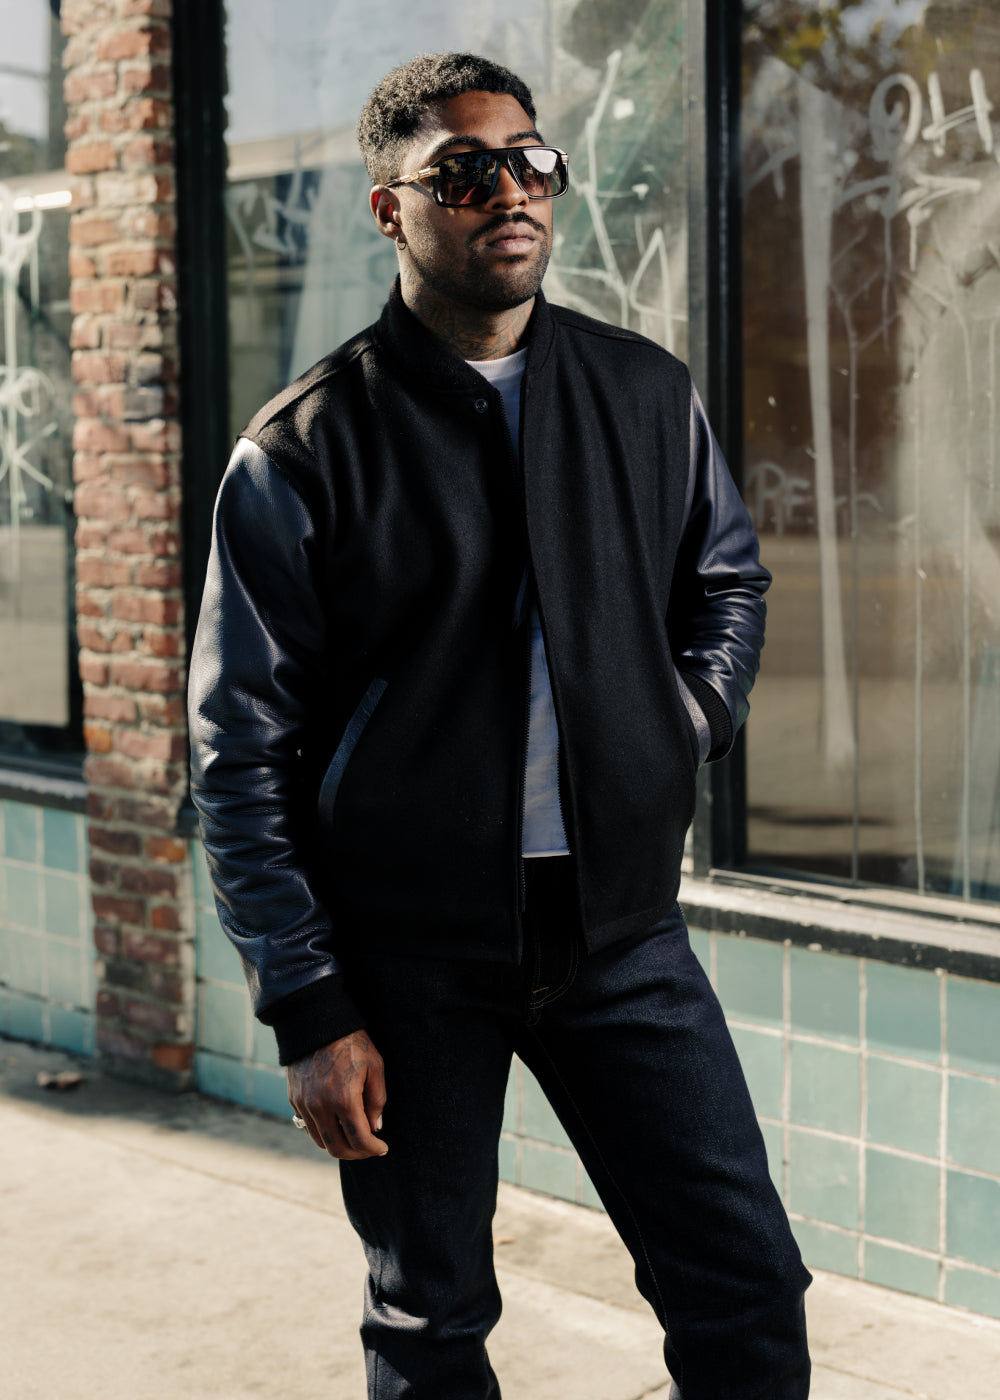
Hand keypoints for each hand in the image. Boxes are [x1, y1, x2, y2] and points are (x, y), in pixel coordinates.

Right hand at [287, 1030, 387, 1159]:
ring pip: (321, 1141)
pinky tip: (337, 1125)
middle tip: (369, 1149)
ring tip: (354, 1138)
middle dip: (357, 1154)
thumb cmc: (352, 1043)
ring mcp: (304, 1104)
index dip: (373, 1149)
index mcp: (343, 1098)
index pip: (359, 1139)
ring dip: (339, 1146)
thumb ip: (377, 1100)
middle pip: (337, 1148)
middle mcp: (320, 1106)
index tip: (382, 1148)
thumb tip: (375, 1128)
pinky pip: (309, 1127)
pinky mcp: (294, 1100)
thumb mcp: (375, 1066)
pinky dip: (324, 1133)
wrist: (317, 1022)